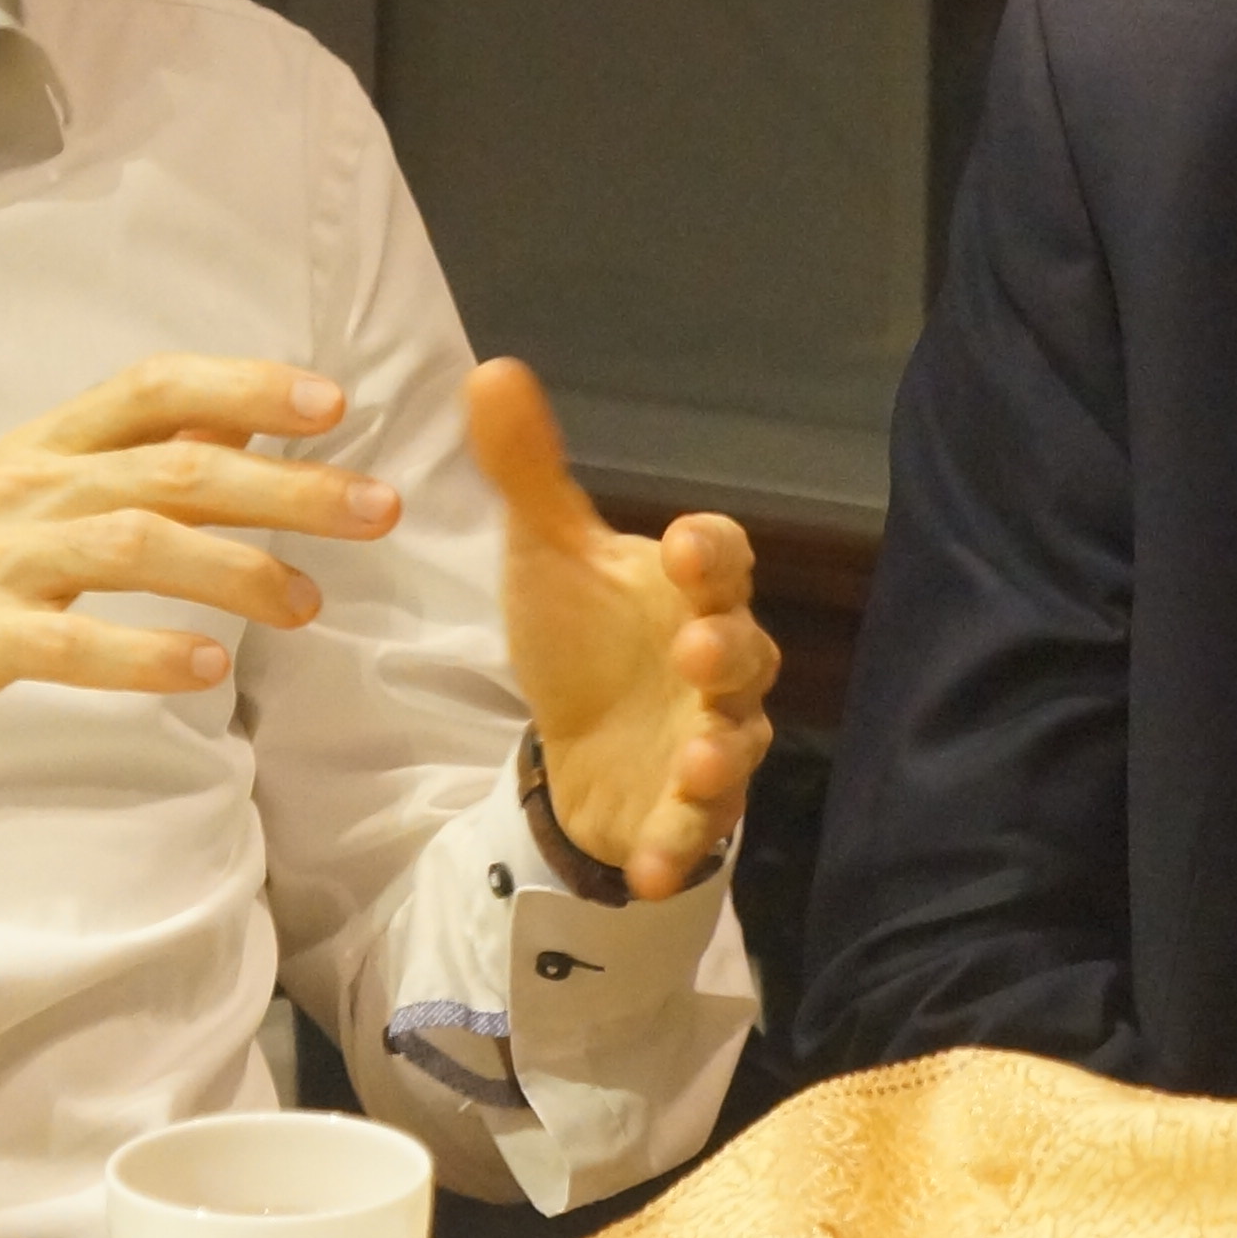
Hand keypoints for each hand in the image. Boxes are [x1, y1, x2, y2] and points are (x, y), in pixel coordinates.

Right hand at [0, 353, 399, 791]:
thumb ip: (128, 469)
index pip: (153, 387)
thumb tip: (238, 437)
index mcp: (44, 445)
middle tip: (377, 510)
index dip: (244, 387)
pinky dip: (142, 652)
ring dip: (235, 569)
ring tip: (310, 602)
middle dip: (286, 485)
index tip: (333, 405)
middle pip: (172, 466)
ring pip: (130, 542)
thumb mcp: (32, 504)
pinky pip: (66, 641)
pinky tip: (207, 670)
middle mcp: (23, 486)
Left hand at [468, 358, 776, 900]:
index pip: (723, 559)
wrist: (573, 741)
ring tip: (693, 761)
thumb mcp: (547, 552)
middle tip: (694, 647)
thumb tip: (490, 369)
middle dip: (726, 651)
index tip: (681, 545)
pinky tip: (651, 868)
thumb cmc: (582, 633)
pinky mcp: (682, 813)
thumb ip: (529, 472)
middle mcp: (715, 664)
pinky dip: (678, 849)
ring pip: (735, 746)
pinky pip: (696, 834)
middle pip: (746, 653)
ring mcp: (707, 741)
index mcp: (689, 590)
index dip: (710, 554)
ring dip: (718, 757)